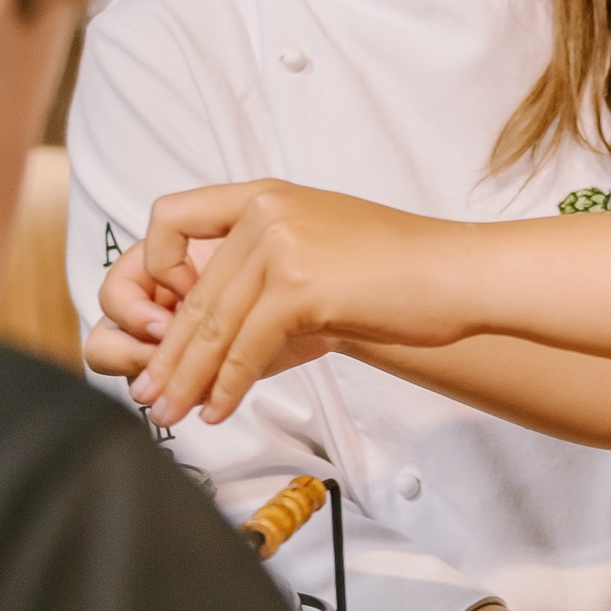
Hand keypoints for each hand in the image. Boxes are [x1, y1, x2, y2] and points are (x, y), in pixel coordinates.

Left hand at [111, 180, 481, 425]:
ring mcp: (281, 246)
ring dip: (186, 380)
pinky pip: (246, 348)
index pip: (171, 217)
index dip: (153, 268)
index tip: (164, 314)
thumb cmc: (403, 271)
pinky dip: (228, 387)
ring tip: (171, 414)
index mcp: (265, 197)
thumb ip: (269, 264)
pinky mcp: (300, 287)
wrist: (460, 274)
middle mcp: (266, 213)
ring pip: (212, 326)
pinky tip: (220, 411)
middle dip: (167, 354)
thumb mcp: (321, 245)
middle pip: (193, 293)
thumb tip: (224, 326)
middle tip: (150, 395)